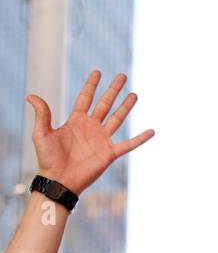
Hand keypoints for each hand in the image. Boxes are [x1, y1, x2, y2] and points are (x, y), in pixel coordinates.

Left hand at [28, 71, 153, 194]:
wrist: (60, 180)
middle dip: (113, 90)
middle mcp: (91, 127)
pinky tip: (151, 131)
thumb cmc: (48, 159)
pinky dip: (140, 139)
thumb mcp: (41, 134)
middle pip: (105, 104)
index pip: (85, 98)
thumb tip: (31, 95)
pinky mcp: (110, 153)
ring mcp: (102, 140)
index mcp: (76, 120)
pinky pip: (128, 144)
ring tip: (134, 94)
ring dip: (126, 107)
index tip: (97, 72)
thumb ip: (42, 114)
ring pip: (117, 118)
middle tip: (122, 76)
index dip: (91, 85)